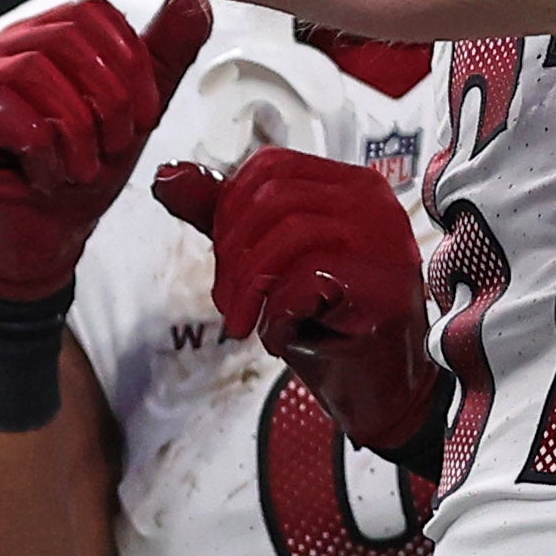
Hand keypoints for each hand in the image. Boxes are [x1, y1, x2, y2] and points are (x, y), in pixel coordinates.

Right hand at [0, 0, 213, 300]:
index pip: (95, 13)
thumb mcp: (135, 115)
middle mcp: (5, 49)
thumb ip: (163, 59)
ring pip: (35, 69)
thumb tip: (191, 0)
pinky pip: (4, 109)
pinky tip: (46, 176)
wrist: (37, 243)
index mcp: (47, 37)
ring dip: (76, 131)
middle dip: (109, 99)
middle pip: (68, 34)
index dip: (132, 63)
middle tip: (112, 147)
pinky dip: (43, 150)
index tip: (144, 116)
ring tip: (78, 168)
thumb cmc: (77, 174)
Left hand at [153, 147, 445, 455]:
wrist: (377, 389)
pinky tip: (280, 337)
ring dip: (249, 289)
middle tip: (227, 302)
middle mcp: (374, 203)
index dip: (229, 209)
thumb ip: (220, 215)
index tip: (225, 259)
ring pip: (289, 237)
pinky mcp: (385, 287)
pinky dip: (277, 316)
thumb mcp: (265, 261)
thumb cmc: (327, 323)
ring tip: (246, 322)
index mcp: (349, 185)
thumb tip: (168, 175)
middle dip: (232, 254)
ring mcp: (386, 243)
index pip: (271, 166)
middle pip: (274, 199)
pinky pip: (306, 281)